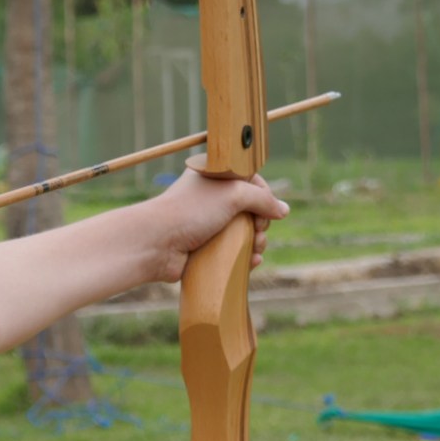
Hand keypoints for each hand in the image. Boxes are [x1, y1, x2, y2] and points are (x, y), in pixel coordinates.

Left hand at [137, 167, 289, 282]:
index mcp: (213, 178)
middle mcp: (210, 199)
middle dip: (261, 223)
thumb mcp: (232, 195)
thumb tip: (284, 210)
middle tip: (258, 232)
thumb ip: (262, 199)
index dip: (263, 196)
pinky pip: (231, 252)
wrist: (155, 243)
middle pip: (249, 210)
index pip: (249, 181)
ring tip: (255, 250)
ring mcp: (206, 225)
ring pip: (242, 233)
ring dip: (256, 243)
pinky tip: (252, 263)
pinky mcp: (203, 249)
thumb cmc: (190, 211)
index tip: (267, 210)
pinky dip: (244, 258)